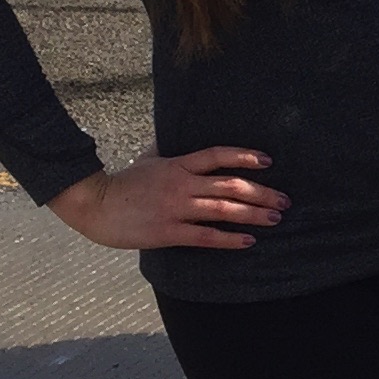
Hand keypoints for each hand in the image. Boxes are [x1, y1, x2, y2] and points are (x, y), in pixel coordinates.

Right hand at [48, 148, 286, 251]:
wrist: (93, 204)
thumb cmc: (122, 183)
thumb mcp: (148, 159)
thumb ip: (168, 151)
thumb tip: (177, 137)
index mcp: (177, 165)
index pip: (218, 155)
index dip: (245, 156)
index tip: (269, 161)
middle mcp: (181, 184)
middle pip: (230, 185)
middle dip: (262, 192)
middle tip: (284, 200)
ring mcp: (175, 208)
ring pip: (223, 209)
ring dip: (253, 214)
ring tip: (275, 218)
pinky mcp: (167, 232)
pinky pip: (205, 236)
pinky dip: (229, 239)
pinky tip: (248, 241)